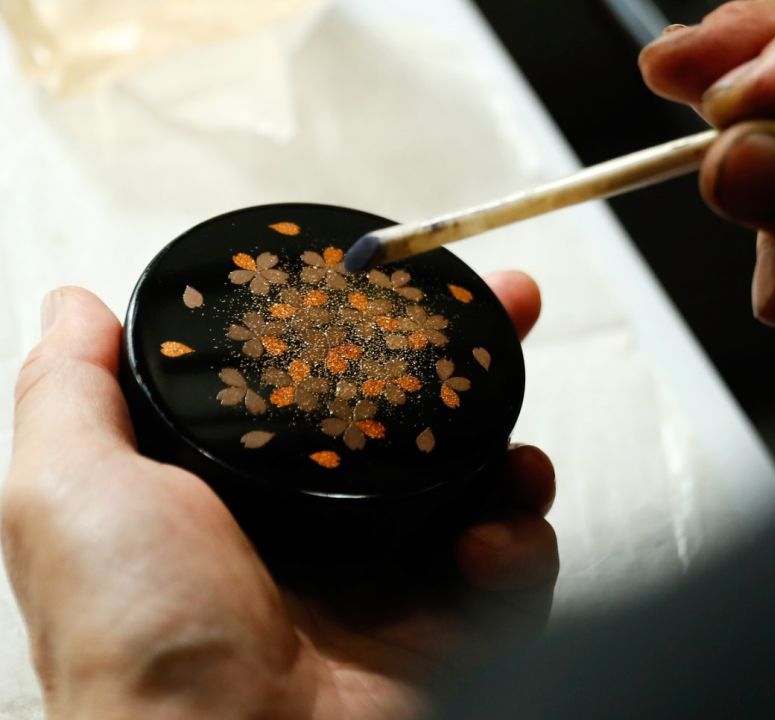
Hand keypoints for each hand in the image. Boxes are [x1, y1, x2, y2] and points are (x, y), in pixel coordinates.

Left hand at [2, 277, 556, 719]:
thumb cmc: (134, 640)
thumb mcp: (69, 491)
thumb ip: (72, 391)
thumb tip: (77, 305)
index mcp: (244, 493)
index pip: (327, 385)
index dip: (374, 328)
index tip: (408, 279)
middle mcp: (323, 532)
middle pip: (421, 426)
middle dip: (475, 368)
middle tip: (509, 314)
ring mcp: (391, 583)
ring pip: (484, 491)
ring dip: (513, 463)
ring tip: (512, 462)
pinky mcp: (447, 635)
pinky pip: (517, 574)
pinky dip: (524, 552)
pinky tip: (488, 549)